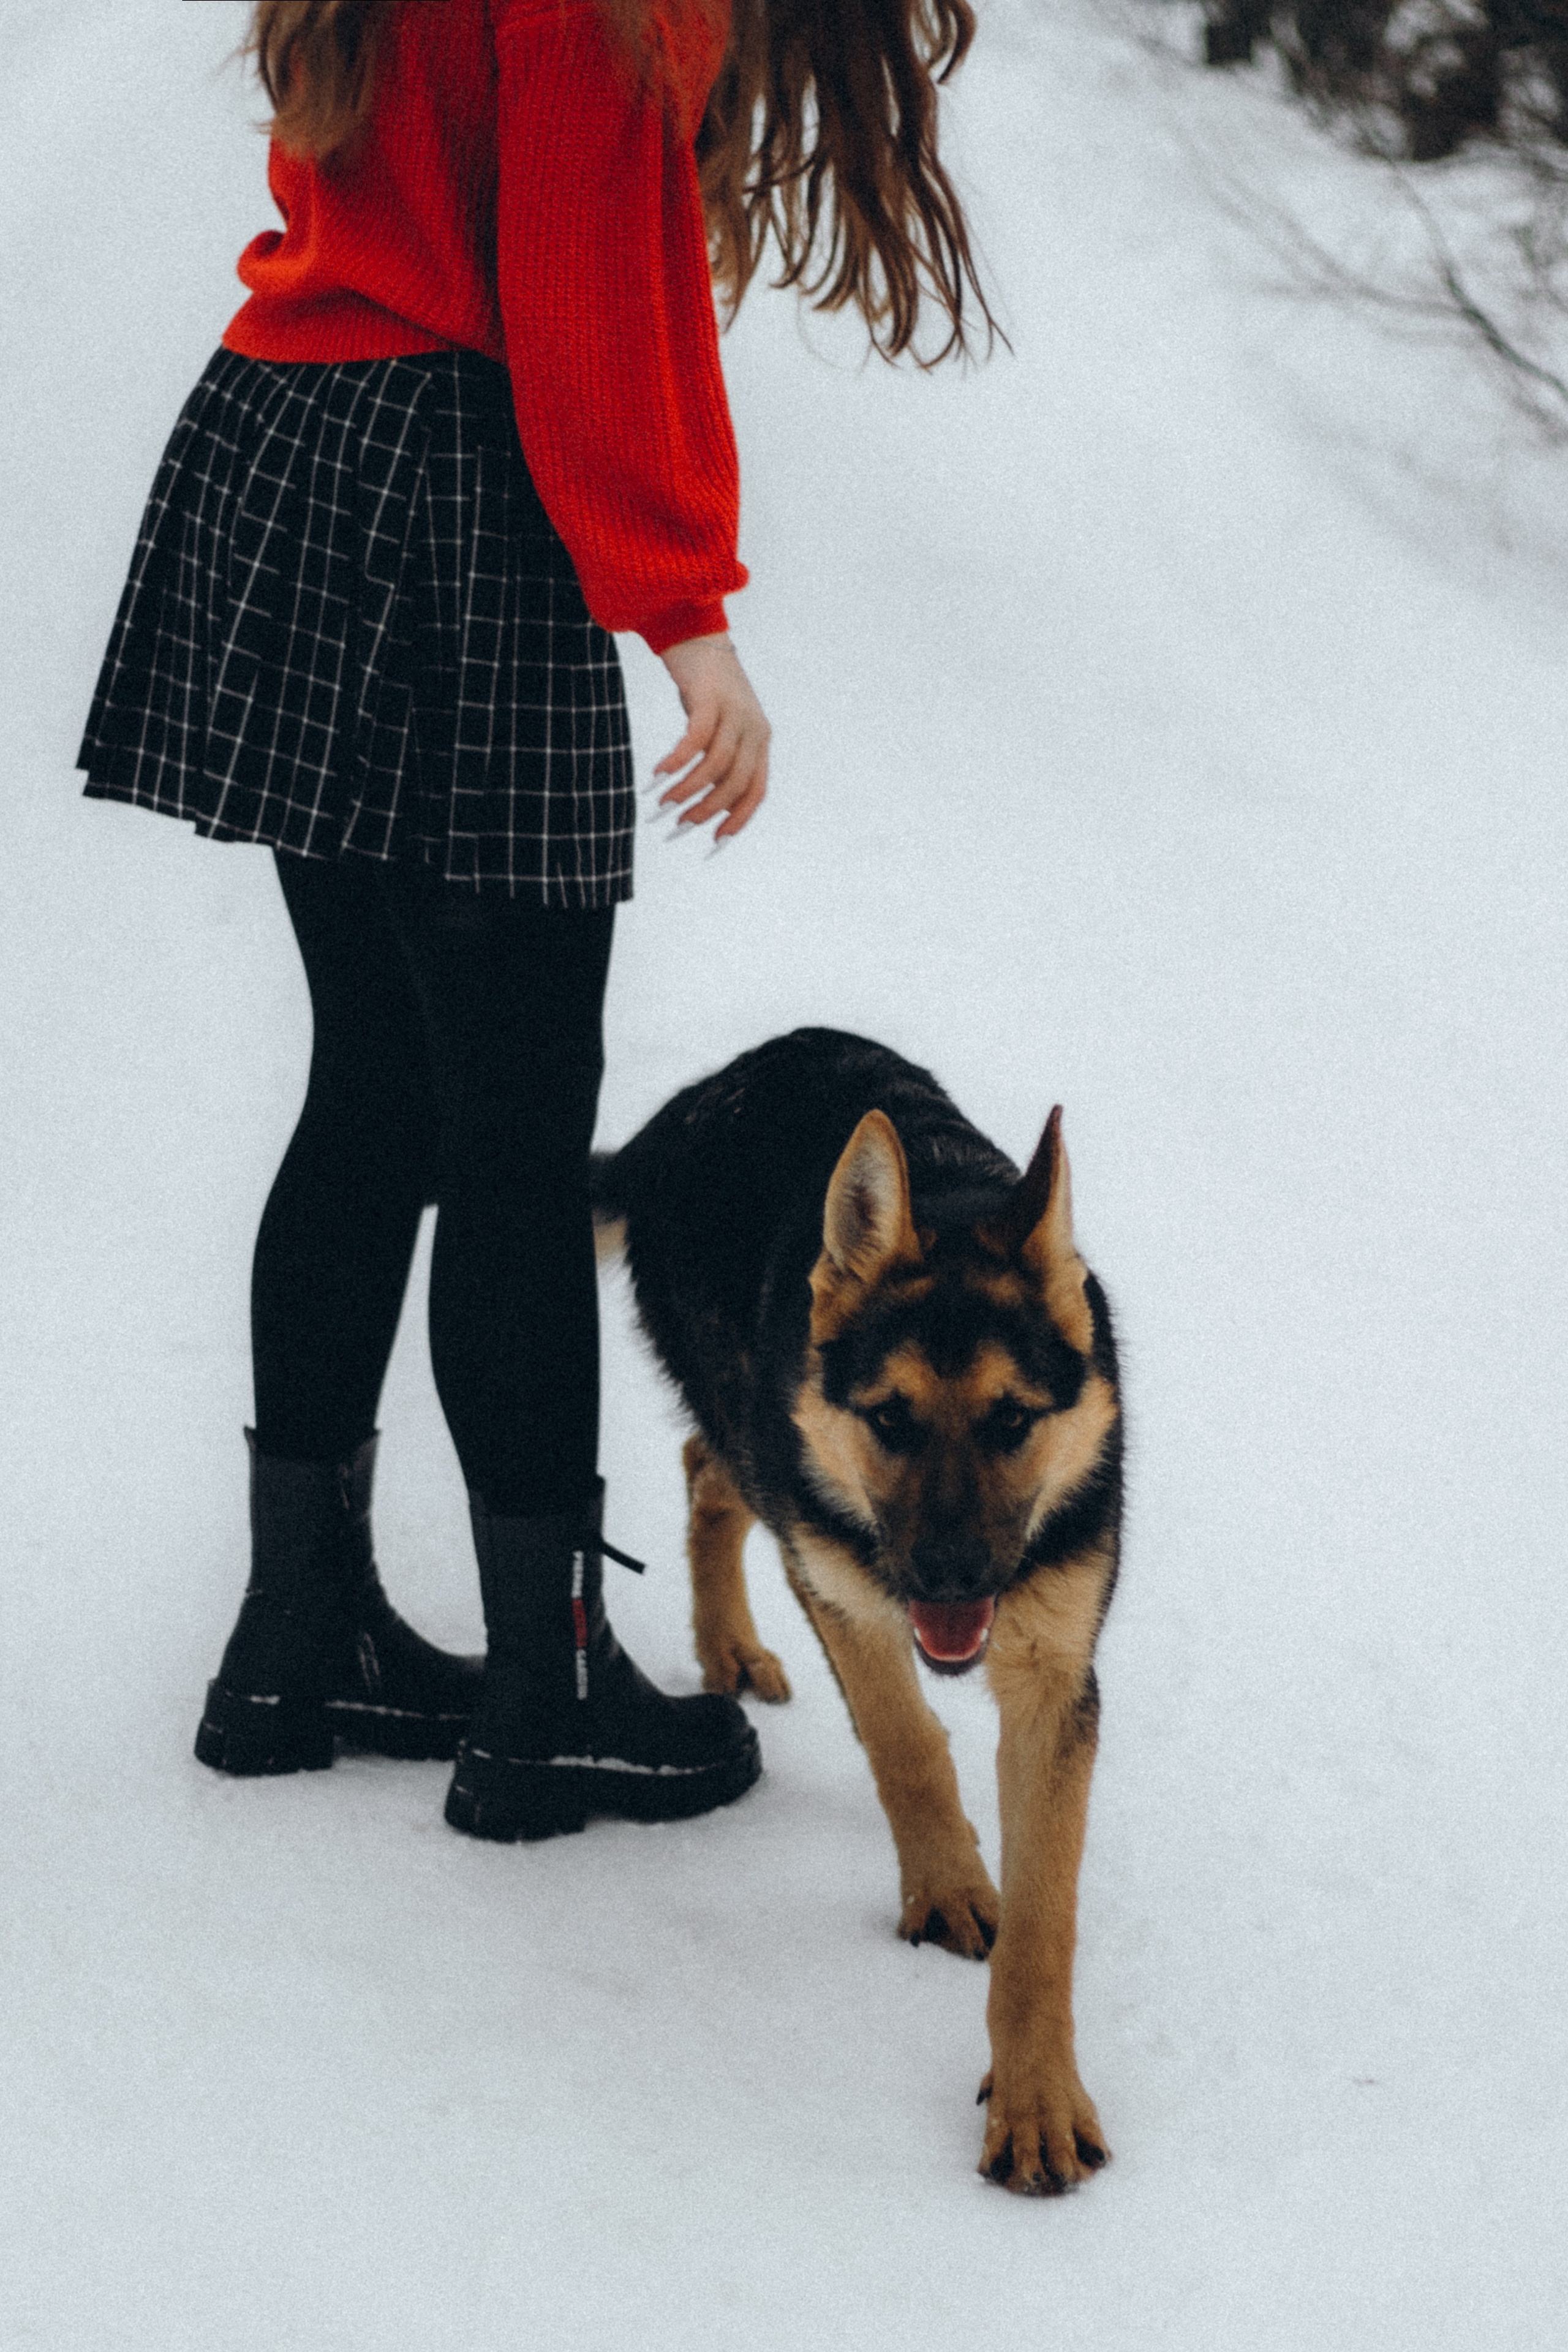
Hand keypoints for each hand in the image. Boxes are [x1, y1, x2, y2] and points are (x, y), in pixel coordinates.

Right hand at [654, 634, 769, 839]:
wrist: (695, 635)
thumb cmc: (703, 689)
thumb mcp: (718, 728)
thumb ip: (719, 761)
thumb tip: (707, 804)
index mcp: (761, 741)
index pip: (756, 792)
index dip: (736, 821)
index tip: (712, 844)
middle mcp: (754, 728)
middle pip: (734, 784)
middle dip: (704, 811)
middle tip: (675, 828)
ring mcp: (734, 711)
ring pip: (714, 766)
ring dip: (685, 791)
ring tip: (660, 806)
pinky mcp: (709, 697)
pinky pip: (695, 739)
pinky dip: (676, 761)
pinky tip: (656, 775)